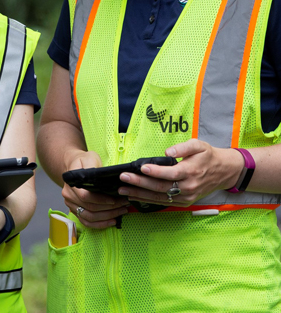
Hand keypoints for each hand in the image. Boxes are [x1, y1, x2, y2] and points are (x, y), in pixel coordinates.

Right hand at [62, 150, 128, 228]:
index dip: (101, 200)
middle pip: (89, 208)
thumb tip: (100, 178)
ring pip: (89, 218)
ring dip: (107, 217)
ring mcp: (71, 206)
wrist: (74, 165)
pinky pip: (87, 222)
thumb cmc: (84, 161)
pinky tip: (112, 221)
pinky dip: (100, 224)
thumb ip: (92, 168)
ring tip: (121, 212)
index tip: (114, 199)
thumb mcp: (89, 158)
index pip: (86, 197)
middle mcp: (69, 197)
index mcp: (71, 184)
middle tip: (124, 205)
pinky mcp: (76, 211)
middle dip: (109, 209)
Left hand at [117, 139, 243, 206]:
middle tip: (124, 178)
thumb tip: (168, 152)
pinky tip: (134, 196)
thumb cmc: (208, 156)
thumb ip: (183, 147)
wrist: (224, 172)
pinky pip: (163, 202)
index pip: (170, 173)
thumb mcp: (199, 145)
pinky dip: (147, 200)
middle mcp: (188, 187)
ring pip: (159, 197)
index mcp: (191, 171)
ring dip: (139, 194)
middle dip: (140, 183)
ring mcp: (185, 197)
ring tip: (123, 190)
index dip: (155, 172)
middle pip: (160, 187)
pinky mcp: (183, 202)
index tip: (141, 168)